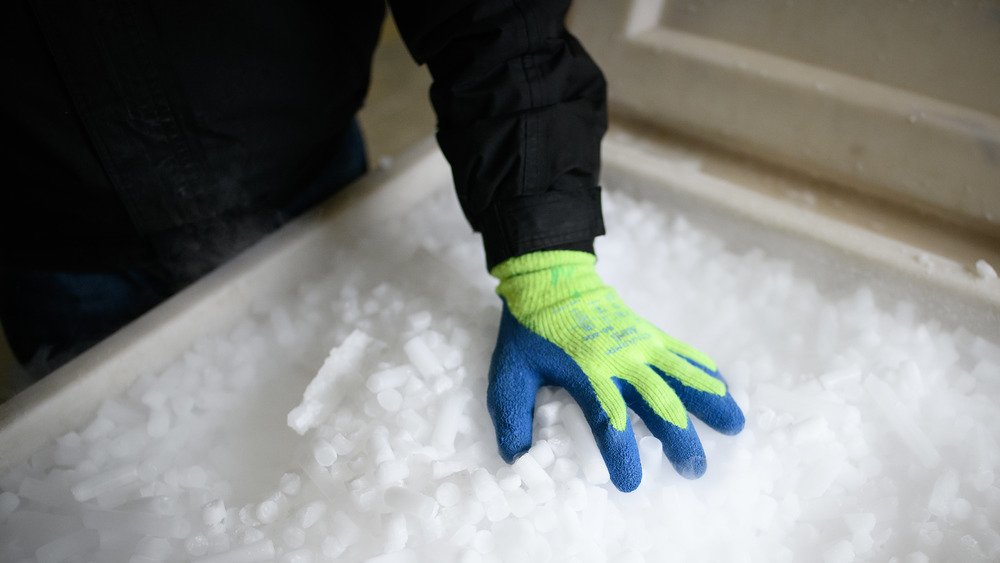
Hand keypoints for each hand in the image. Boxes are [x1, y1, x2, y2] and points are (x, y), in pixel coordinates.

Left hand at [486, 250, 743, 491]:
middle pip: (660, 405)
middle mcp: (622, 362)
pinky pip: (684, 353)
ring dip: (711, 403)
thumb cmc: (529, 330)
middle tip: (694, 470)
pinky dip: (705, 371)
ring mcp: (641, 344)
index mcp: (587, 375)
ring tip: (735, 428)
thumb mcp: (510, 373)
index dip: (622, 456)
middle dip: (681, 440)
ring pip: (685, 376)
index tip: (631, 484)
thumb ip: (512, 416)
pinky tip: (724, 388)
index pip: (609, 423)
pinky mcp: (649, 332)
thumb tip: (518, 458)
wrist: (551, 277)